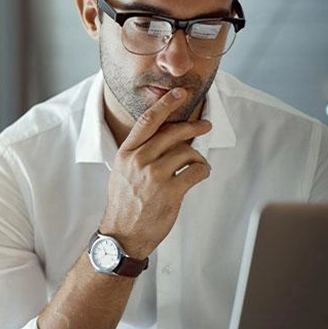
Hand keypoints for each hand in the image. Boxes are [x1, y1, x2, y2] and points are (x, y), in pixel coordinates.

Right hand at [100, 88, 211, 258]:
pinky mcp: (170, 191)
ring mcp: (154, 175)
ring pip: (187, 152)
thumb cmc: (124, 203)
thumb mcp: (122, 172)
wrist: (123, 234)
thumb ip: (139, 153)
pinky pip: (196, 171)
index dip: (165, 104)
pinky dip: (203, 171)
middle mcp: (139, 160)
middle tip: (205, 125)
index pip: (147, 121)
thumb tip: (166, 137)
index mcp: (126, 153)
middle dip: (193, 126)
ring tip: (197, 165)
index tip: (178, 94)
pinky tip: (199, 174)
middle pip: (172, 133)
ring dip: (198, 157)